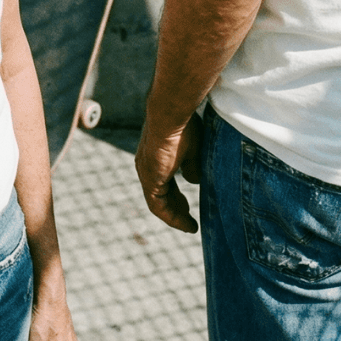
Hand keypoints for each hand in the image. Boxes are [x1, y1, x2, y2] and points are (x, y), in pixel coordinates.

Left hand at [135, 111, 202, 232]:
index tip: (188, 206)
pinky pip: (158, 205)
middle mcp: (147, 166)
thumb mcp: (192, 147)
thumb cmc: (183, 125)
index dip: (176, 196)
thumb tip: (194, 181)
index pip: (165, 181)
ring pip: (159, 202)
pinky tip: (185, 224)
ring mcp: (147, 173)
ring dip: (175, 216)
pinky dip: (171, 216)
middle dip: (176, 207)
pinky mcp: (150, 179)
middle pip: (161, 194)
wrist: (170, 115)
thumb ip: (192, 165)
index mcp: (156, 157)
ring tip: (190, 226)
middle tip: (189, 218)